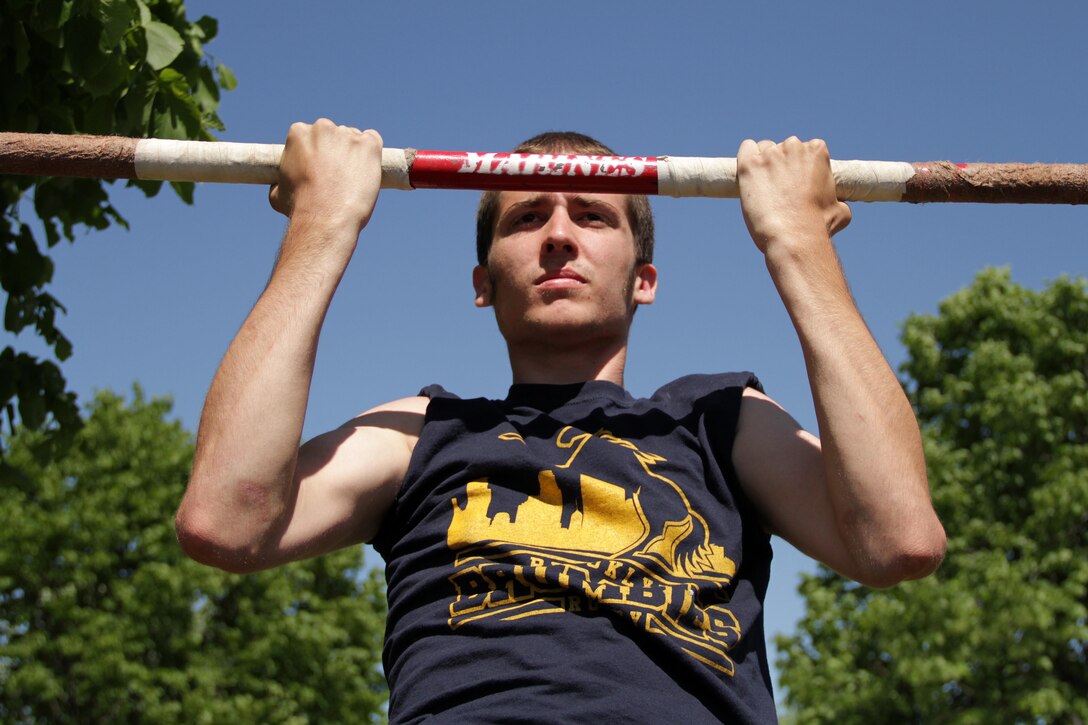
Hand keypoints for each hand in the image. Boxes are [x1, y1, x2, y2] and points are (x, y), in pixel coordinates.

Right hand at [269, 119, 382, 234]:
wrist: (326, 216)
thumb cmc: (299, 208)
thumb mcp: (276, 193)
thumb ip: (278, 181)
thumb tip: (278, 184)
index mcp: (299, 132)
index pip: (310, 134)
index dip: (315, 151)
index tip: (319, 165)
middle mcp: (323, 127)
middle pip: (332, 133)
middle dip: (334, 149)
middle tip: (337, 174)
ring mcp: (348, 135)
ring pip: (353, 138)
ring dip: (353, 152)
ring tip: (352, 178)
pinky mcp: (369, 145)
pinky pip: (373, 139)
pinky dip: (372, 151)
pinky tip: (368, 167)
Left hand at [736, 137, 850, 256]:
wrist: (794, 235)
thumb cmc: (819, 225)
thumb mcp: (841, 210)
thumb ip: (838, 199)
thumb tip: (839, 205)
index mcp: (817, 150)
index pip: (805, 148)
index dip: (801, 166)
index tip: (798, 183)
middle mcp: (794, 146)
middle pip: (783, 147)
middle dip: (782, 164)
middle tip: (780, 189)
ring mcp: (770, 154)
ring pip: (764, 149)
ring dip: (764, 163)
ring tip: (764, 187)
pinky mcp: (749, 164)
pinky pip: (746, 148)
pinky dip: (746, 158)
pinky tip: (750, 174)